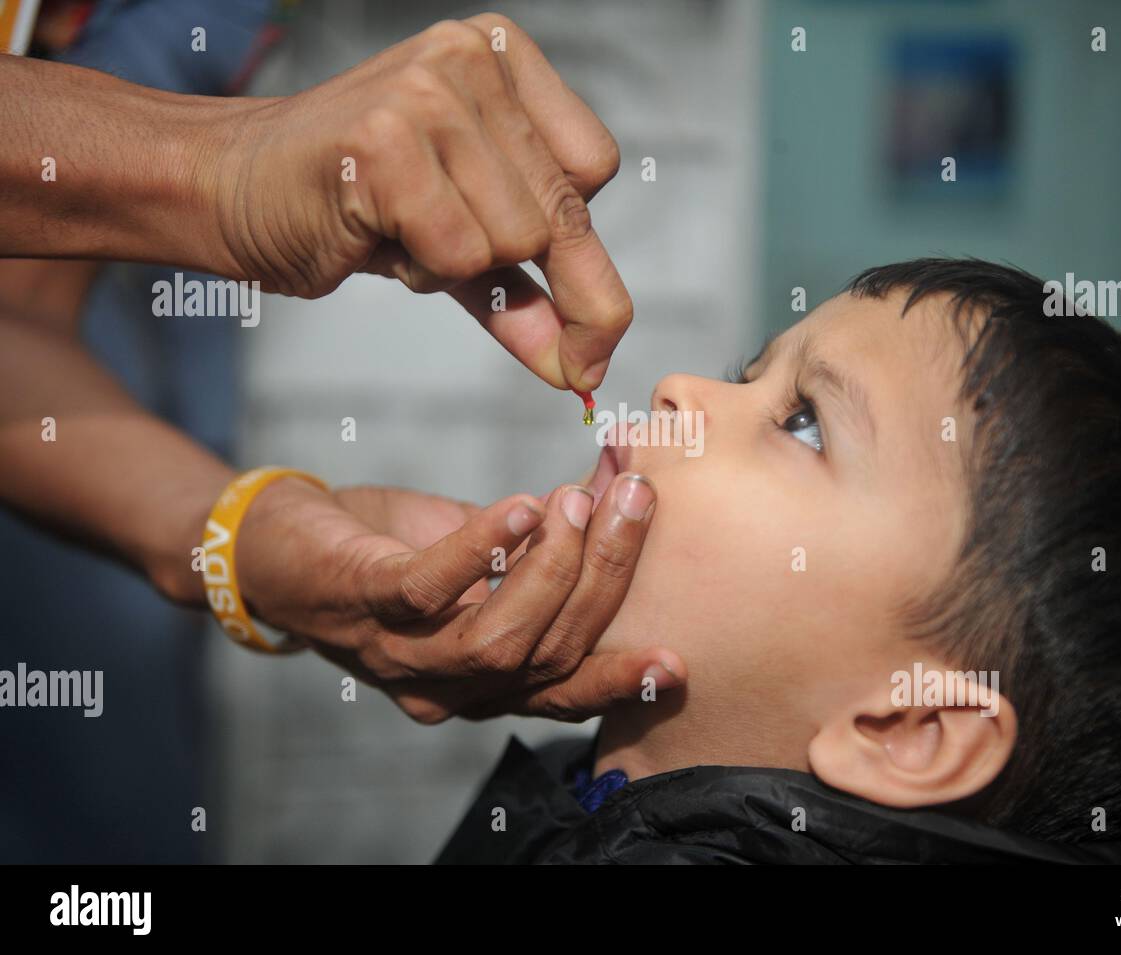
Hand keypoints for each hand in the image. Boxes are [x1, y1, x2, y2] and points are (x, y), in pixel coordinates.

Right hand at [210, 14, 629, 391]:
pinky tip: (375, 232)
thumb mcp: (458, 243)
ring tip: (399, 230)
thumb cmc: (347, 204)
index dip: (579, 241)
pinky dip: (423, 273)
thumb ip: (527, 297)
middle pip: (564, 211)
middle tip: (512, 310)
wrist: (226, 188)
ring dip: (459, 269)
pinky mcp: (387, 139)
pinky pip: (461, 256)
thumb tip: (585, 371)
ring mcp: (429, 92)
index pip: (595, 166)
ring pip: (517, 239)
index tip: (554, 284)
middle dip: (557, 291)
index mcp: (501, 53)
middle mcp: (472, 55)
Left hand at [232, 477, 683, 722]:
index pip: (559, 692)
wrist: (273, 542)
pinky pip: (429, 590)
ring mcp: (400, 653)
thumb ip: (543, 541)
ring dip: (554, 570)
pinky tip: (521, 507)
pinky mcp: (363, 604)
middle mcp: (444, 686)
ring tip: (577, 501)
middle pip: (546, 655)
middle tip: (634, 503)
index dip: (617, 679)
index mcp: (480, 682)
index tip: (675, 660)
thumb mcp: (478, 550)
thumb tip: (619, 487)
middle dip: (602, 579)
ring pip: (498, 639)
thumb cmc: (387, 550)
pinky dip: (482, 548)